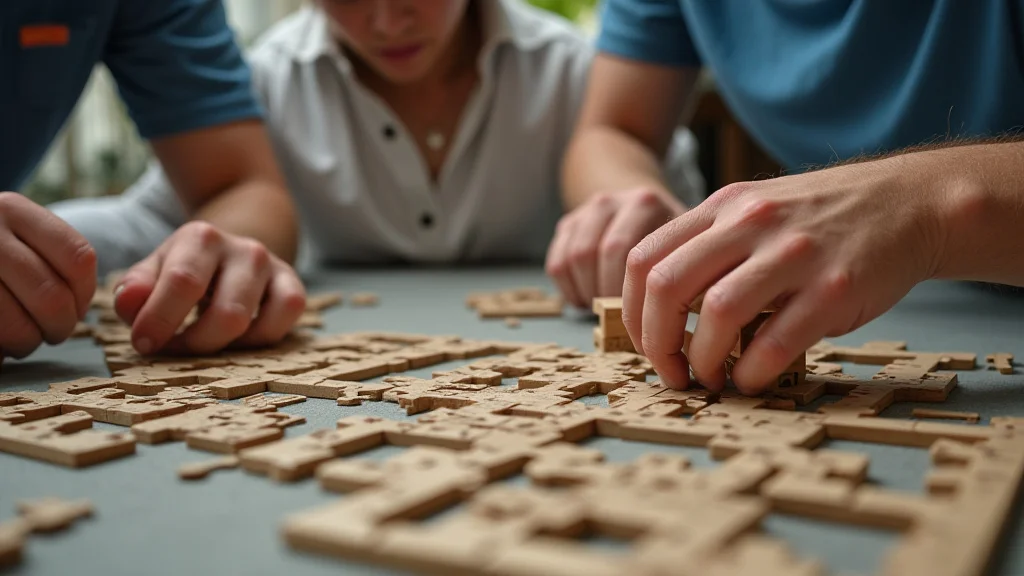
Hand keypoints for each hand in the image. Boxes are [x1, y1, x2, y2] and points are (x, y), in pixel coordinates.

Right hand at [0, 193, 96, 357]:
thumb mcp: (12, 236)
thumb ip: (47, 258)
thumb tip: (85, 307)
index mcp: (13, 210)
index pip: (78, 259)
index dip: (84, 295)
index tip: (74, 309)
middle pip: (51, 297)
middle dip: (58, 328)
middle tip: (48, 334)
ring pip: (15, 323)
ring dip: (24, 343)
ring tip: (18, 340)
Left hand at [113, 221, 306, 354]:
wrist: (229, 253)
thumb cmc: (184, 270)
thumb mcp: (153, 273)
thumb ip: (134, 289)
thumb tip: (131, 304)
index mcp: (201, 238)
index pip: (182, 282)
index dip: (161, 319)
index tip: (144, 343)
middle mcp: (243, 248)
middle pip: (225, 312)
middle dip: (194, 342)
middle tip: (173, 348)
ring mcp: (272, 267)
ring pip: (251, 322)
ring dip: (220, 345)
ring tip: (201, 342)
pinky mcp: (293, 285)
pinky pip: (284, 320)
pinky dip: (260, 339)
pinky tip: (238, 337)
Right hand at [546, 188, 683, 307]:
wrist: (641, 205)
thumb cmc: (670, 237)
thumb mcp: (688, 243)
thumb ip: (685, 268)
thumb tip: (673, 314)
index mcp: (645, 204)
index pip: (628, 253)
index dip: (630, 291)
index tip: (642, 314)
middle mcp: (611, 201)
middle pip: (594, 254)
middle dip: (603, 293)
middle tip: (619, 314)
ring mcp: (584, 212)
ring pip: (572, 259)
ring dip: (585, 292)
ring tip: (604, 306)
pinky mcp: (567, 224)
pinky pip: (557, 264)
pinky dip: (569, 289)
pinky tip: (588, 298)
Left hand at [623, 160, 944, 394]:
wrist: (908, 203)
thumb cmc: (820, 220)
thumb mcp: (755, 211)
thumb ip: (708, 248)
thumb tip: (661, 312)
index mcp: (722, 207)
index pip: (643, 258)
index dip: (630, 311)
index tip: (646, 343)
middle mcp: (750, 223)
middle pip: (666, 286)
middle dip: (656, 342)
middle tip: (669, 371)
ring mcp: (793, 254)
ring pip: (718, 314)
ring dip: (703, 361)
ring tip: (711, 379)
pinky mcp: (833, 288)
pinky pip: (776, 341)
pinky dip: (753, 371)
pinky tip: (752, 378)